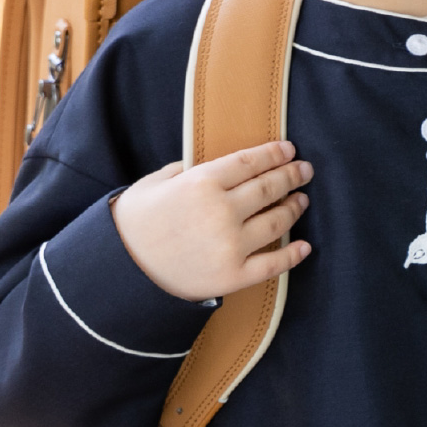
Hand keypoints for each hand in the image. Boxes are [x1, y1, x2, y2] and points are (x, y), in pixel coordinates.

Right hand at [111, 140, 314, 302]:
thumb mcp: (157, 182)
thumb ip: (190, 169)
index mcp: (202, 183)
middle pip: (268, 187)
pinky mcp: (232, 276)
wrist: (122, 270)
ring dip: (294, 208)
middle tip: (304, 170)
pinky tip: (305, 246)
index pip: (250, 162)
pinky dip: (293, 255)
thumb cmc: (135, 221)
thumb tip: (221, 166)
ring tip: (301, 200)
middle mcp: (221, 212)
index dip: (274, 154)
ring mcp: (230, 245)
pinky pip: (273, 264)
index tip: (289, 150)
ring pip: (276, 221)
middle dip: (291, 176)